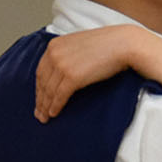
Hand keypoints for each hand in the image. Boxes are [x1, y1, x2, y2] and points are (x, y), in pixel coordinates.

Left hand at [35, 26, 161, 120]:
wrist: (123, 44)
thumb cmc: (109, 44)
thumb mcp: (81, 45)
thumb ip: (69, 55)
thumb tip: (68, 70)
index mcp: (54, 45)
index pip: (41, 70)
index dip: (39, 87)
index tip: (39, 97)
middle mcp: (54, 54)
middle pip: (42, 81)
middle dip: (40, 99)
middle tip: (39, 112)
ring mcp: (62, 65)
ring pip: (49, 90)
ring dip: (45, 106)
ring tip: (45, 117)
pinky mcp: (72, 76)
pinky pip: (59, 95)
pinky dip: (56, 105)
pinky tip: (54, 113)